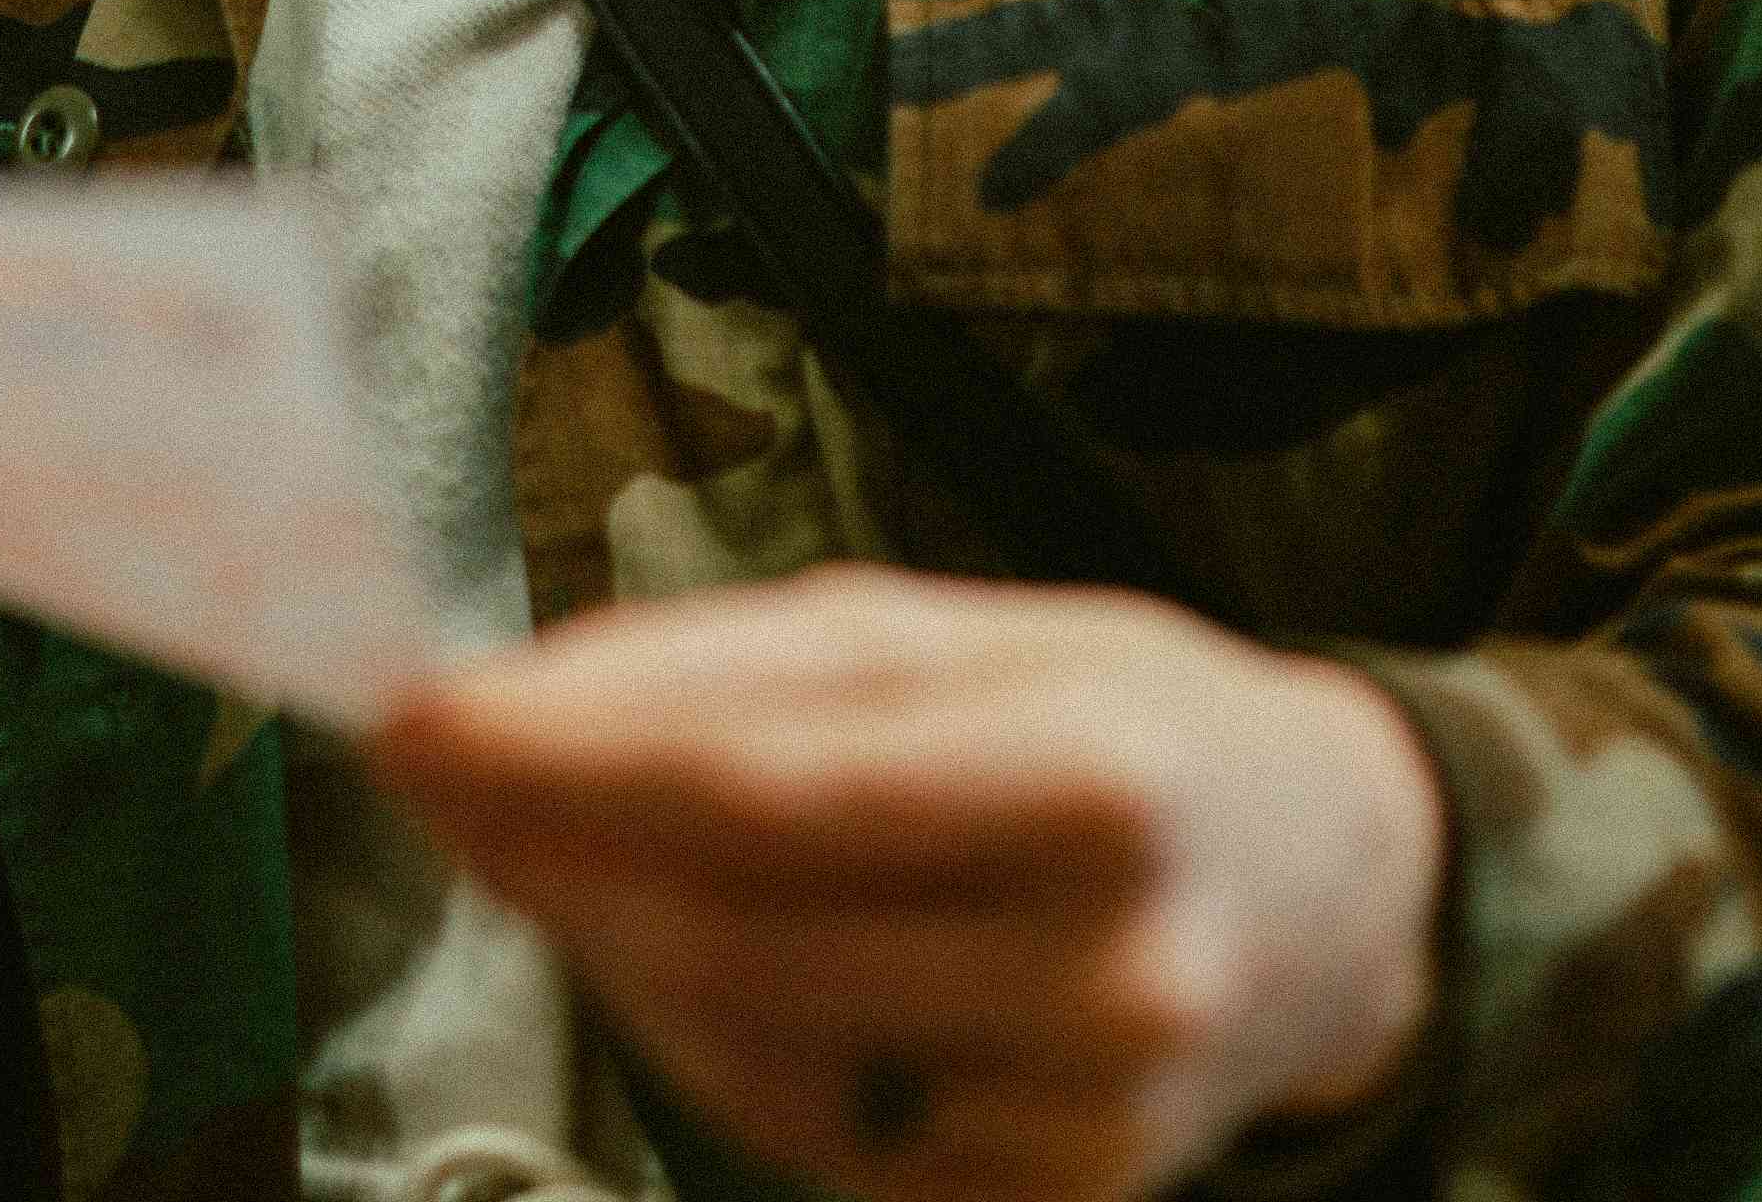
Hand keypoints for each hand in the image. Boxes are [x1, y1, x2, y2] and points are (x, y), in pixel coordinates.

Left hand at [366, 566, 1443, 1201]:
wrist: (1344, 894)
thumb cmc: (1136, 729)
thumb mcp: (985, 631)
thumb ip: (762, 662)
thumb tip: (534, 696)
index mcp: (1095, 768)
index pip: (763, 782)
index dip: (564, 759)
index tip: (417, 717)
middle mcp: (1103, 958)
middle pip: (733, 928)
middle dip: (547, 847)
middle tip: (433, 772)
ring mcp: (1084, 1108)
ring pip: (750, 1040)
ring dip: (606, 938)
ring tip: (544, 841)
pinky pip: (812, 1130)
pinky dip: (713, 1038)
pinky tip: (684, 950)